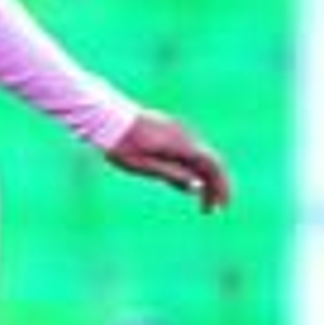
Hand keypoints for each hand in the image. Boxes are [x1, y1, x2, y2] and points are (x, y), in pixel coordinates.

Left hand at [106, 109, 231, 211]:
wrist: (101, 114)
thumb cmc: (119, 142)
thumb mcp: (142, 165)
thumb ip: (171, 174)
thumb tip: (198, 187)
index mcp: (180, 142)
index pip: (213, 165)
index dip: (222, 186)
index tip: (221, 207)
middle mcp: (183, 134)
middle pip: (210, 162)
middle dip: (214, 186)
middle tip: (208, 210)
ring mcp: (176, 130)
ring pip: (200, 157)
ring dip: (203, 179)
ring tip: (199, 203)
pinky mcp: (167, 130)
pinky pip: (187, 152)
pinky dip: (191, 169)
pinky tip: (182, 184)